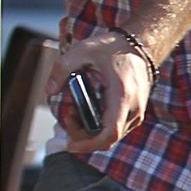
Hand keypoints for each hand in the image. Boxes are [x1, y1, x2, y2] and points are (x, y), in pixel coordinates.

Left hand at [53, 30, 154, 149]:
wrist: (140, 45)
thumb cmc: (113, 48)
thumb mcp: (82, 51)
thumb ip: (62, 68)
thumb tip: (49, 91)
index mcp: (122, 95)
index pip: (110, 133)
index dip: (89, 145)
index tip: (71, 145)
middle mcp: (133, 108)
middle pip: (107, 139)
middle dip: (83, 136)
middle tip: (67, 117)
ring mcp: (137, 112)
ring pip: (111, 136)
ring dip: (90, 131)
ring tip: (74, 111)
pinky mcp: (135, 112)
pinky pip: (115, 129)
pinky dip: (98, 127)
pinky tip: (86, 111)